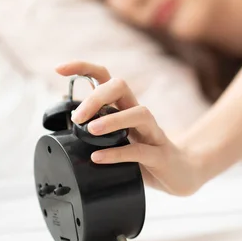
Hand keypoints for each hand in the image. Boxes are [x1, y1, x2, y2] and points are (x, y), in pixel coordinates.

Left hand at [55, 61, 204, 195]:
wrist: (182, 173)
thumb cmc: (145, 154)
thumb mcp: (118, 135)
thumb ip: (96, 120)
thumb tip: (65, 102)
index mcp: (125, 107)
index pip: (106, 78)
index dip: (83, 67)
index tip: (59, 69)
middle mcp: (139, 115)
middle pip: (122, 87)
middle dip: (97, 96)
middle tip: (78, 116)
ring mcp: (153, 133)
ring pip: (139, 113)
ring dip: (113, 119)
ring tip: (91, 130)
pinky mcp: (161, 155)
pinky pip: (140, 150)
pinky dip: (117, 154)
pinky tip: (98, 158)